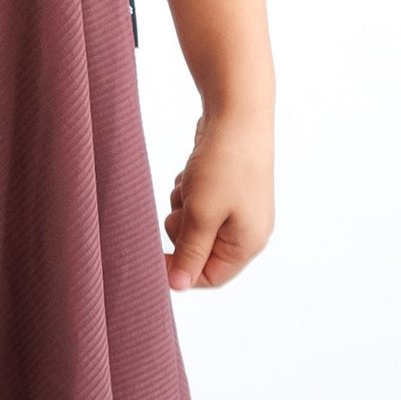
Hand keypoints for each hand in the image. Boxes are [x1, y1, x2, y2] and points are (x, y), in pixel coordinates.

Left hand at [163, 106, 272, 290]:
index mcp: (247, 243)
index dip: (180, 271)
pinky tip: (192, 173)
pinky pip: (194, 204)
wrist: (235, 112)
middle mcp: (246, 229)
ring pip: (192, 226)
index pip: (209, 277)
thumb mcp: (202, 215)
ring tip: (190, 186)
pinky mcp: (224, 189)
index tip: (153, 258)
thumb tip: (179, 286)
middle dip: (181, 232)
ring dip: (181, 209)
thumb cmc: (223, 165)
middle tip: (181, 209)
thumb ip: (190, 252)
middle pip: (198, 251)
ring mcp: (236, 208)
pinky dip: (185, 192)